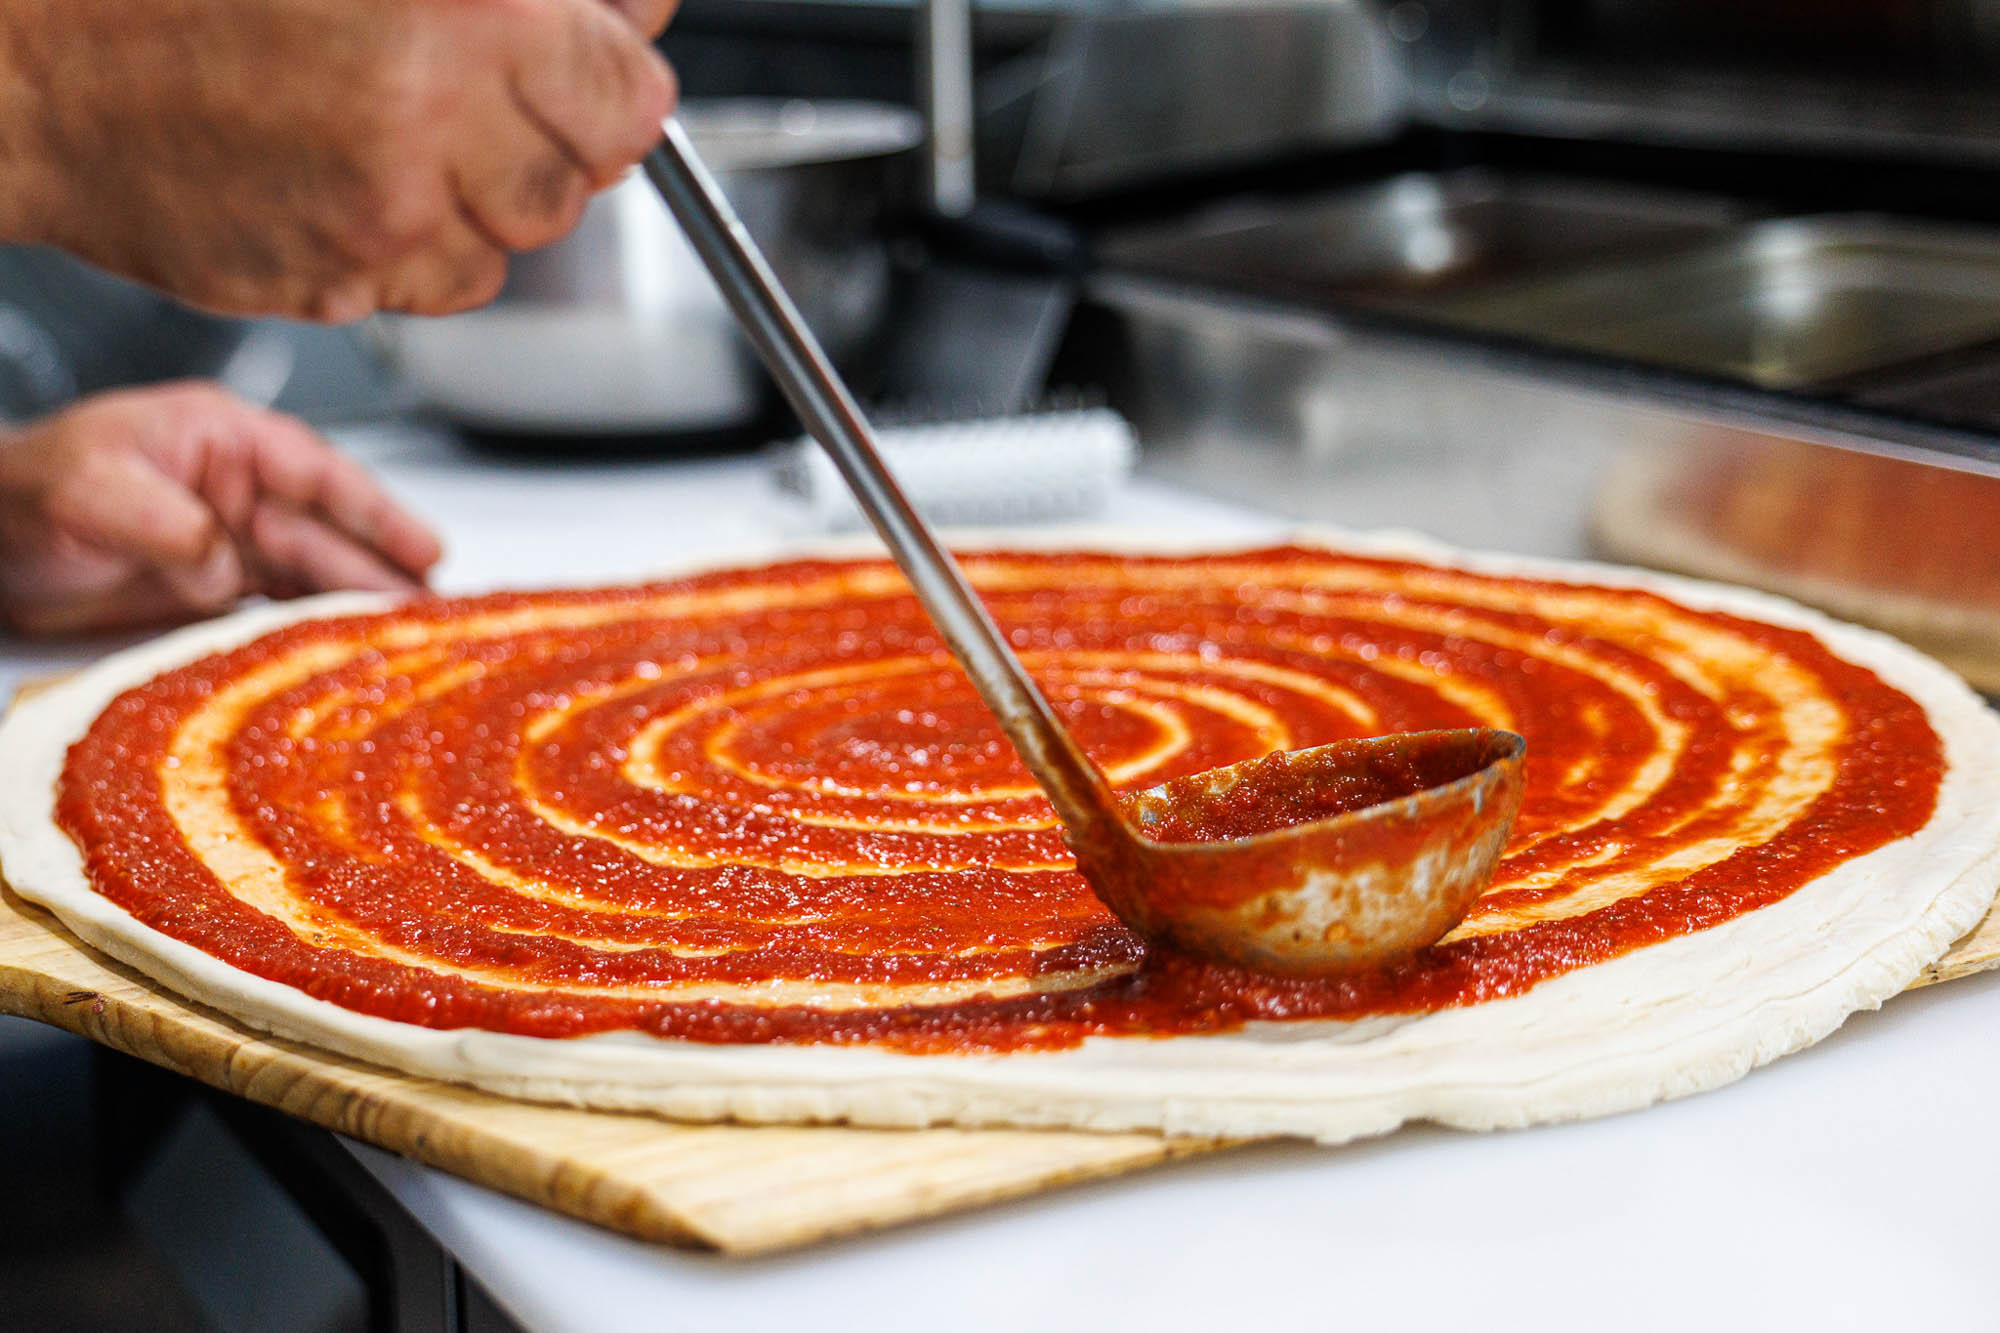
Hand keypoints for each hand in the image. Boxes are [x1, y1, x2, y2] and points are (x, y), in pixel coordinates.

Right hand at [0, 0, 678, 319]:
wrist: (29, 56)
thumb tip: (634, 10)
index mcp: (459, 14)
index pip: (633, 95)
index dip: (613, 78)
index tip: (588, 61)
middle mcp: (429, 122)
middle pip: (583, 177)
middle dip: (554, 137)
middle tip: (485, 88)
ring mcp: (381, 217)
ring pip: (513, 243)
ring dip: (487, 194)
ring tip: (404, 126)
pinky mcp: (334, 284)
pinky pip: (433, 284)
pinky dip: (419, 242)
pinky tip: (352, 175)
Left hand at [0, 382, 442, 635]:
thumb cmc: (19, 494)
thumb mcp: (85, 489)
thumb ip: (161, 520)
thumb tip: (222, 563)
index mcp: (218, 440)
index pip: (315, 472)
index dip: (376, 511)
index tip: (423, 546)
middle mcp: (234, 487)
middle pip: (328, 530)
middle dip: (385, 567)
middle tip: (438, 608)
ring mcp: (228, 537)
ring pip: (311, 571)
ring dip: (360, 601)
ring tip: (412, 633)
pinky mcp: (213, 585)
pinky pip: (277, 605)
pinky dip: (315, 625)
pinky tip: (347, 647)